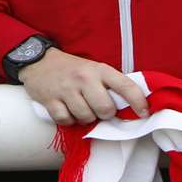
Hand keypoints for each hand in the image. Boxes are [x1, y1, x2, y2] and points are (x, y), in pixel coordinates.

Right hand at [20, 49, 149, 125]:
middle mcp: (84, 78)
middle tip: (98, 108)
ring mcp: (66, 89)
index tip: (144, 113)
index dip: (138, 102)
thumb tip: (130, 108)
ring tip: (80, 108)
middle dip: (104, 114)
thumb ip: (110, 85)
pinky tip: (67, 110)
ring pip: (86, 117)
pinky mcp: (50, 99)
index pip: (125, 86)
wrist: (38, 60)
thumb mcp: (93, 69)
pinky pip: (66, 120)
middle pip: (105, 109)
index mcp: (99, 69)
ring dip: (85, 118)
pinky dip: (68, 120)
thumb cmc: (71, 69)